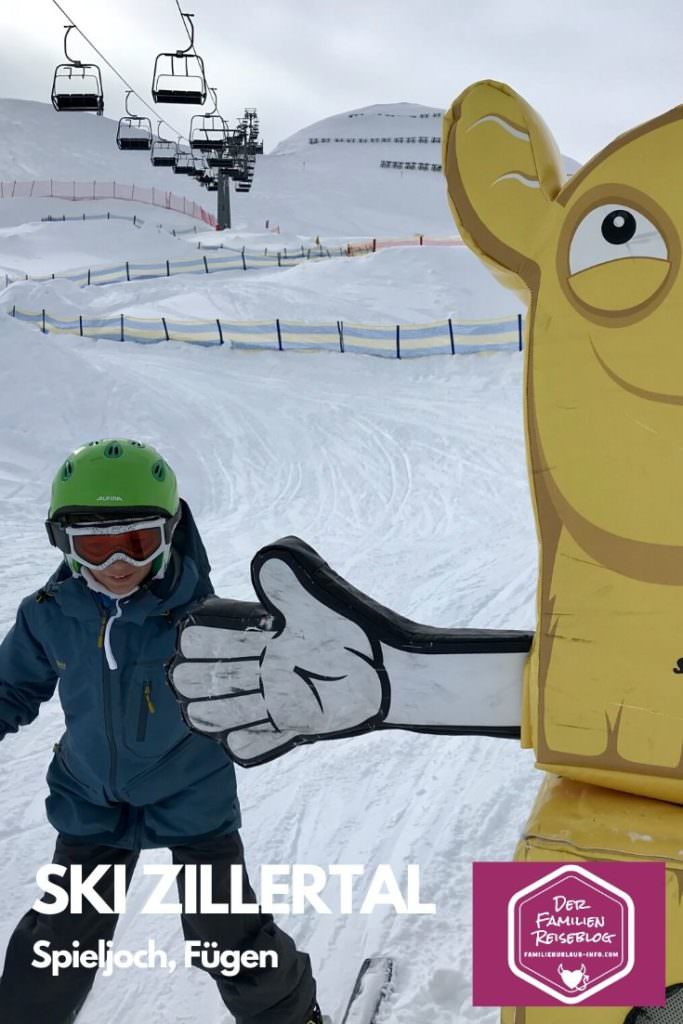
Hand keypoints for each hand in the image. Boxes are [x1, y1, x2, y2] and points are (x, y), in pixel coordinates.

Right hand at [169, 548, 386, 765]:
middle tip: (220, 676)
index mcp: (262, 633)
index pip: (203, 635)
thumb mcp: (322, 604)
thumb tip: (263, 559)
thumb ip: (290, 584)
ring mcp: (272, 699)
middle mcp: (260, 667)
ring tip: (227, 707)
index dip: (202, 637)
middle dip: (198, 678)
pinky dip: (245, 742)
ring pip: (216, 712)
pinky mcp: (291, 726)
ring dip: (214, 711)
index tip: (220, 637)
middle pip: (198, 678)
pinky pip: (250, 743)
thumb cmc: (361, 632)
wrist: (395, 674)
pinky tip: (254, 731)